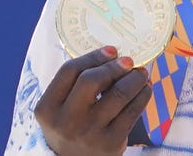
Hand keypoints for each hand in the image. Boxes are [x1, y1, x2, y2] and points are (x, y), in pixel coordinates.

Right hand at [34, 46, 151, 155]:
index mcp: (47, 108)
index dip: (94, 56)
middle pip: (92, 80)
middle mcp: (66, 121)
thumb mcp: (60, 109)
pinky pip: (133, 110)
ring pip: (119, 93)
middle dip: (115, 66)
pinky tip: (144, 89)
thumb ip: (76, 84)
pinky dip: (143, 94)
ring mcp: (89, 132)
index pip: (69, 71)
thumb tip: (113, 55)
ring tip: (141, 73)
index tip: (112, 50)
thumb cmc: (70, 127)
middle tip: (129, 61)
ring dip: (135, 78)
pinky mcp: (111, 142)